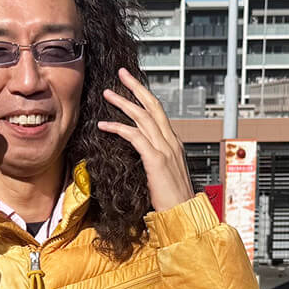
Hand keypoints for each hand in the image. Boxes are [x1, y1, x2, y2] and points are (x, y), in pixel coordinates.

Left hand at [99, 68, 193, 211]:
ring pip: (143, 117)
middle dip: (136, 87)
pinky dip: (118, 127)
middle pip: (153, 106)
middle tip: (122, 74)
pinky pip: (135, 136)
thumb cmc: (172, 200)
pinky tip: (104, 124)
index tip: (132, 87)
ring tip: (107, 93)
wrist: (184, 215)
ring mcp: (165, 149)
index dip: (145, 97)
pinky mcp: (156, 160)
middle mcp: (171, 142)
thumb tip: (138, 155)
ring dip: (123, 102)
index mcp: (174, 144)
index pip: (159, 113)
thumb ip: (152, 161)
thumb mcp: (161, 175)